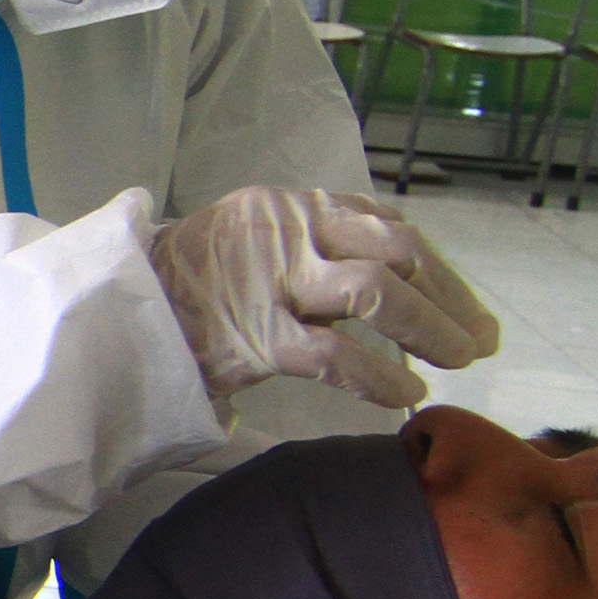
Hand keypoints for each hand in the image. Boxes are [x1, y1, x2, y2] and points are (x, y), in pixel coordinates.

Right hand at [151, 185, 500, 410]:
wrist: (118, 311)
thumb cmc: (194, 284)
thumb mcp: (258, 240)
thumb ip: (317, 247)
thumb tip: (401, 287)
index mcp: (293, 204)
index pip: (388, 225)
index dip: (438, 269)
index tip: (465, 306)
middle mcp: (288, 229)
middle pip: (398, 250)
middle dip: (450, 297)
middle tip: (479, 340)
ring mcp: (271, 281)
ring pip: (377, 292)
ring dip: (431, 329)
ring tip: (456, 362)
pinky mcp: (254, 336)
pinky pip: (335, 356)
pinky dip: (380, 378)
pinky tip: (403, 394)